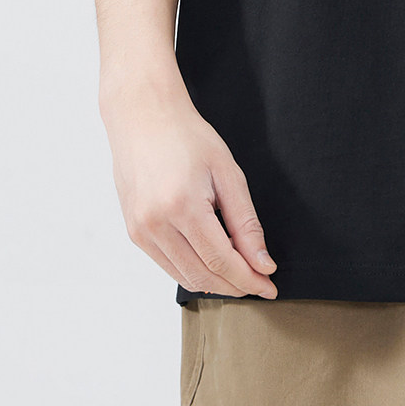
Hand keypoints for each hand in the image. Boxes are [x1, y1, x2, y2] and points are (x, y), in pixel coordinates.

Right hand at [101, 72, 278, 298]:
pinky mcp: (134, 233)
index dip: (248, 278)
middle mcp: (155, 224)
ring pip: (184, 277)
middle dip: (235, 285)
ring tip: (241, 273)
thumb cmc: (188, 137)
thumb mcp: (227, 172)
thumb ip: (245, 222)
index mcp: (182, 206)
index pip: (221, 261)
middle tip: (260, 284)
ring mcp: (140, 231)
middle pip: (202, 276)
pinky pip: (168, 265)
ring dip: (215, 283)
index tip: (270, 287)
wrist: (144, 118)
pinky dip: (193, 271)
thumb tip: (262, 262)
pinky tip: (213, 261)